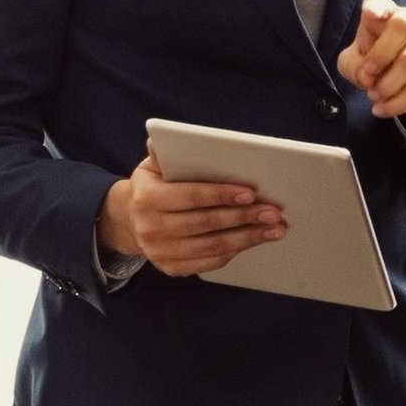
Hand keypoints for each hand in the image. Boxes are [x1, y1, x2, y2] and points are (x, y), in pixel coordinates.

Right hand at [98, 153, 286, 278]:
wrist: (131, 221)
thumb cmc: (152, 188)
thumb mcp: (151, 168)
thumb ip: (162, 154)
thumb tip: (161, 137)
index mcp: (147, 199)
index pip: (191, 196)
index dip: (222, 195)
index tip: (250, 193)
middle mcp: (151, 228)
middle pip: (207, 223)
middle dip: (244, 217)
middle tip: (273, 212)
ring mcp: (160, 252)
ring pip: (213, 246)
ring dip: (248, 237)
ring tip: (274, 229)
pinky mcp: (171, 268)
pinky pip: (210, 262)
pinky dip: (235, 251)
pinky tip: (253, 240)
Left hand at [336, 0, 405, 142]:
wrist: (405, 80)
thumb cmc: (373, 61)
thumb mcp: (352, 63)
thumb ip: (353, 66)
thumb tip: (367, 77)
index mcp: (384, 13)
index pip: (379, 1)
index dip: (376, 6)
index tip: (370, 14)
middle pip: (401, 27)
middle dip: (380, 55)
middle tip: (366, 77)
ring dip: (388, 86)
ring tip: (373, 97)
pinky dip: (397, 103)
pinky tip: (382, 109)